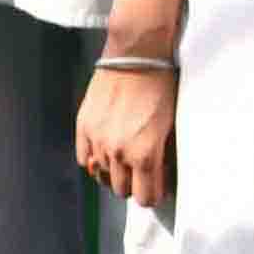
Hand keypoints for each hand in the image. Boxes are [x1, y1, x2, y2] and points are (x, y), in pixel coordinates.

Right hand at [74, 58, 177, 213]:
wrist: (137, 55)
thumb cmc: (160, 86)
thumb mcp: (170, 127)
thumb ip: (162, 157)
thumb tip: (158, 175)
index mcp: (145, 155)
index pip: (145, 198)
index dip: (152, 195)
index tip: (155, 188)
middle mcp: (119, 153)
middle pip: (121, 191)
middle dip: (133, 184)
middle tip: (141, 171)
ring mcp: (98, 140)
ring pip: (101, 175)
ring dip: (112, 170)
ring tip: (123, 156)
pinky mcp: (83, 126)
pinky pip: (84, 158)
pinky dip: (94, 158)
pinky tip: (105, 148)